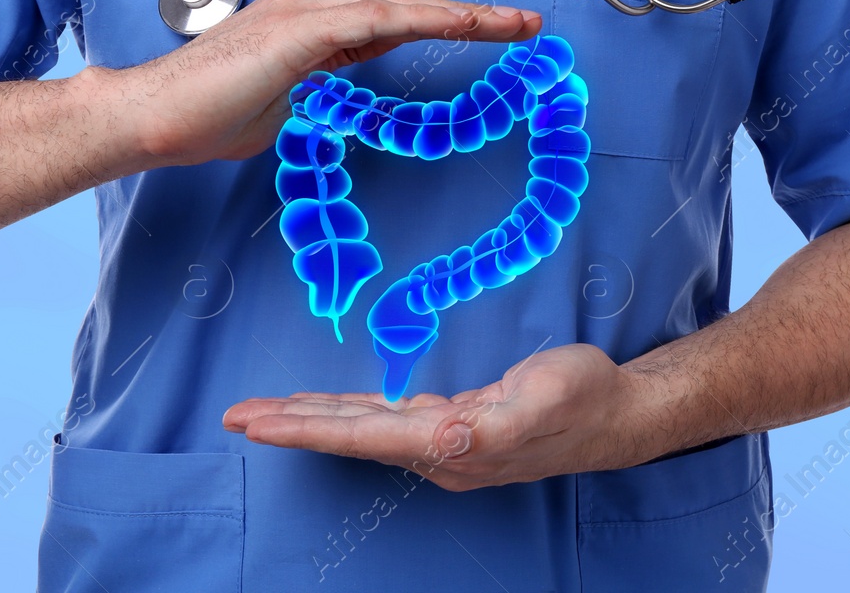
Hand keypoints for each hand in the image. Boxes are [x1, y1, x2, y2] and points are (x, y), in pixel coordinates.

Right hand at [104, 0, 540, 168]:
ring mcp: (307, 7)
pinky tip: (465, 24)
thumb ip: (325, 91)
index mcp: (311, 18)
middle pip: (407, 5)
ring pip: (402, 6)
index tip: (495, 29)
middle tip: (526, 22)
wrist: (157, 117)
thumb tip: (349, 98)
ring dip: (463, 14)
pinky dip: (428, 19)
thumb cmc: (211, 117)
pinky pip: (381, 18)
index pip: (394, 18)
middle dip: (471, 14)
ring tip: (513, 23)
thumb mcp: (290, 104)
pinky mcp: (304, 26)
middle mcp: (313, 0)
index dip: (447, 22)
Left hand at [221, 344, 647, 490]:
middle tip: (232, 417)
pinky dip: (345, 414)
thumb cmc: (584, 398)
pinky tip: (325, 410)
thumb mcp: (546, 399)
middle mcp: (438, 451)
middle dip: (289, 426)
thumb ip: (497, 424)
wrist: (617, 412)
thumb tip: (449, 437)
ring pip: (361, 429)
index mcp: (452, 444)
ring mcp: (444, 442)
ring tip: (261, 413)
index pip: (364, 437)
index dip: (308, 430)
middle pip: (349, 437)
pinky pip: (383, 421)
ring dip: (309, 421)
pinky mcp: (453, 425)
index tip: (258, 425)